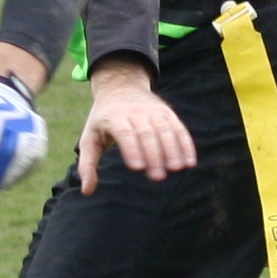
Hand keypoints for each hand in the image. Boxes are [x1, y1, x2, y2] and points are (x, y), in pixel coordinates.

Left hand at [77, 57, 195, 194]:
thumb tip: (87, 191)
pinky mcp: (166, 112)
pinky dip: (185, 143)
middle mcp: (134, 111)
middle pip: (146, 133)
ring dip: (172, 149)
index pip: (124, 132)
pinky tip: (190, 161)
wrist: (120, 86)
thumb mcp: (89, 138)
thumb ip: (87, 164)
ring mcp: (152, 110)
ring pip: (164, 129)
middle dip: (153, 154)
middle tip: (157, 177)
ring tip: (176, 168)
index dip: (131, 148)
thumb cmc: (103, 120)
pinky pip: (178, 127)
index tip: (137, 168)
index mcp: (113, 117)